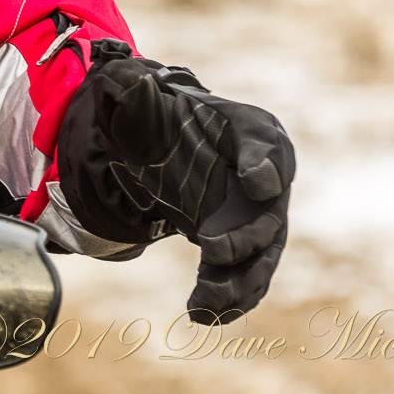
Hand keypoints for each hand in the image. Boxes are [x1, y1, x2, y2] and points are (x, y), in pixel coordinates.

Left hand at [60, 43, 293, 323]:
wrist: (172, 147)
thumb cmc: (170, 116)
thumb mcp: (149, 100)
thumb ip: (137, 92)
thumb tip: (122, 80)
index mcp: (254, 132)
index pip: (266, 145)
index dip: (264, 163)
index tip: (257, 182)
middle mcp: (267, 178)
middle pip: (270, 214)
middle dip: (247, 237)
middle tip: (212, 249)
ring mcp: (259, 218)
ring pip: (260, 259)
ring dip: (238, 284)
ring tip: (203, 302)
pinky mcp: (241, 248)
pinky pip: (244, 279)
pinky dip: (228, 300)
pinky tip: (200, 314)